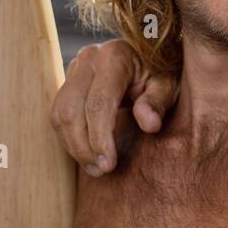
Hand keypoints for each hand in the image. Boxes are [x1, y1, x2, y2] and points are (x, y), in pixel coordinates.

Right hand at [49, 40, 177, 175]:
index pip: (98, 103)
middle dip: (82, 146)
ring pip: (59, 113)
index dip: (100, 138)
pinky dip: (70, 137)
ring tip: (95, 167)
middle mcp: (89, 58)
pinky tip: (88, 154)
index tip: (108, 165)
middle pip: (71, 109)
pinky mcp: (68, 81)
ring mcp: (75, 68)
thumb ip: (158, 102)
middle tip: (100, 171)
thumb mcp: (168, 86)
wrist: (150, 58)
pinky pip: (59, 113)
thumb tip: (150, 125)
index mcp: (114, 56)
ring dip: (73, 145)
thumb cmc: (162, 74)